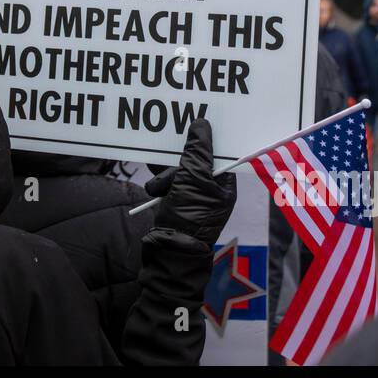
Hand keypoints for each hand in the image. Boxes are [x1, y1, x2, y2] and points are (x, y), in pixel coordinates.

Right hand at [144, 120, 236, 247]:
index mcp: (224, 186)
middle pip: (194, 161)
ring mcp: (192, 197)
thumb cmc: (188, 217)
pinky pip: (167, 183)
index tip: (192, 129)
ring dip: (165, 177)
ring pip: (177, 171)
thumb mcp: (193, 179)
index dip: (204, 144)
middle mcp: (210, 191)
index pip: (217, 155)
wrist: (168, 252)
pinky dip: (159, 184)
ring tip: (160, 188)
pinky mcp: (175, 202)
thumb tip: (201, 125)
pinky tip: (154, 190)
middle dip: (177, 165)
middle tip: (171, 167)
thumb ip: (197, 151)